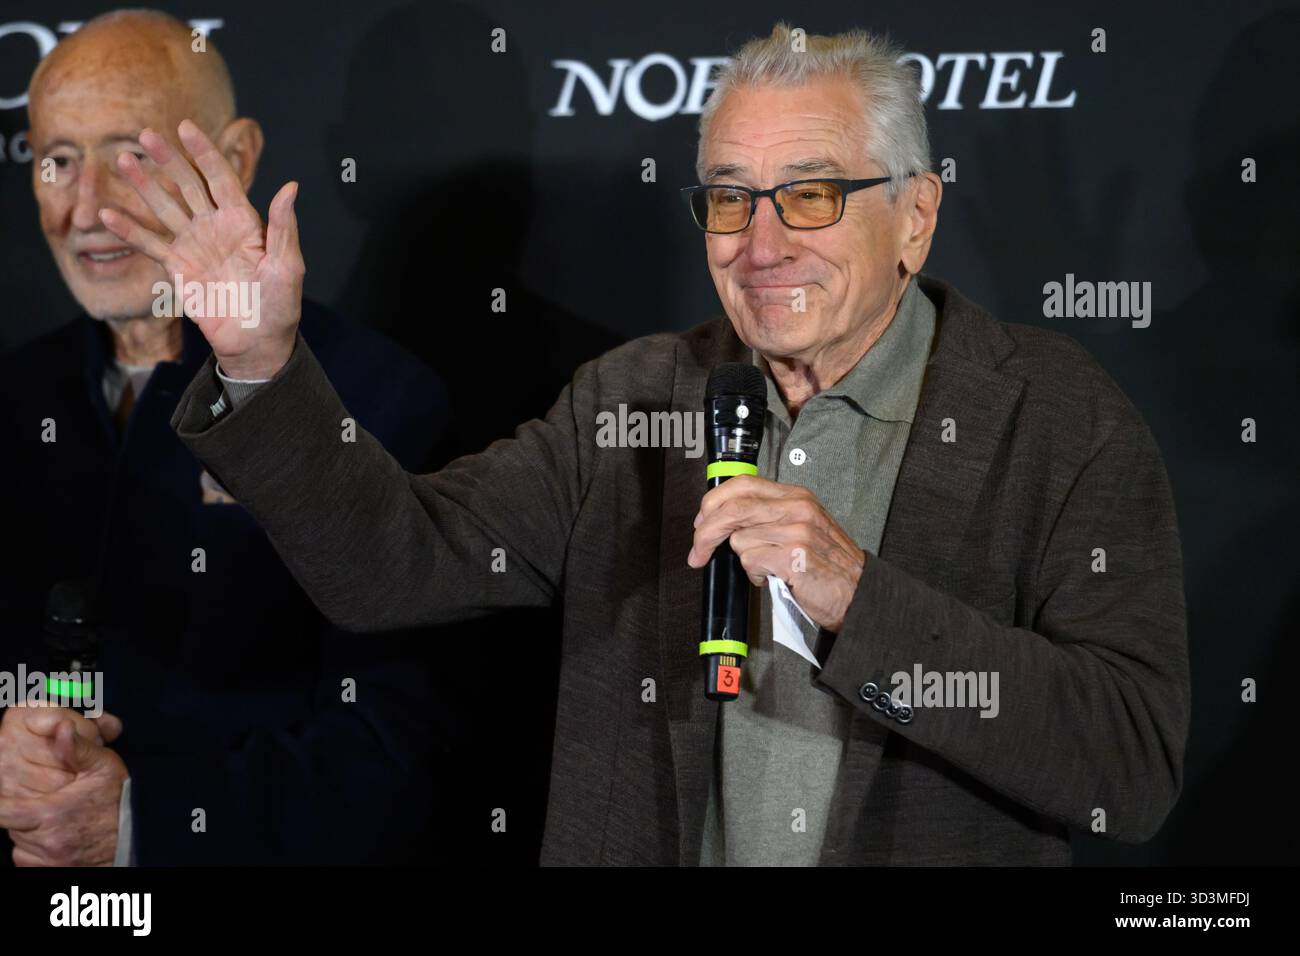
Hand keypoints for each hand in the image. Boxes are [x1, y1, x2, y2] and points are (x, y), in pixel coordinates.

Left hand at [0, 707, 126, 866]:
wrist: (135, 842)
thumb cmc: (121, 804)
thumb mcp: (105, 768)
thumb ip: (78, 748)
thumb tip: (62, 727)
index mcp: (50, 813)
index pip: (2, 811)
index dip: (0, 802)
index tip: (4, 796)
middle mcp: (44, 840)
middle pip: (10, 823)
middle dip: (20, 810)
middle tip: (42, 803)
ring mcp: (45, 859)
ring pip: (18, 839)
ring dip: (28, 828)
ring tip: (56, 818)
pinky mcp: (47, 870)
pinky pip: (27, 857)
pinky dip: (34, 848)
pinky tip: (56, 836)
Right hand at [100, 119, 303, 379]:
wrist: (256, 341)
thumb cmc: (279, 305)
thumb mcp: (288, 266)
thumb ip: (283, 227)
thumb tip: (291, 187)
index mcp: (244, 222)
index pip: (221, 178)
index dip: (204, 153)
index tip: (185, 128)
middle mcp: (216, 227)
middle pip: (188, 185)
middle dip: (167, 159)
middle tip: (144, 134)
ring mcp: (194, 245)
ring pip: (165, 207)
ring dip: (144, 185)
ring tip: (123, 162)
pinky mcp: (178, 267)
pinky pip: (150, 244)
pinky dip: (130, 230)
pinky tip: (108, 214)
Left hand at [687, 475, 866, 631]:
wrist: (859, 592)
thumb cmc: (828, 564)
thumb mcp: (802, 526)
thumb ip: (769, 516)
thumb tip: (726, 520)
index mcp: (796, 496)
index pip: (742, 484)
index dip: (714, 502)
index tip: (702, 521)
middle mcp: (796, 508)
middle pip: (732, 509)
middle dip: (706, 532)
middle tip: (698, 551)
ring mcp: (796, 530)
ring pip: (739, 539)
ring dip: (745, 560)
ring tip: (766, 567)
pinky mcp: (793, 556)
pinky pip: (751, 561)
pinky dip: (755, 574)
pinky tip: (773, 576)